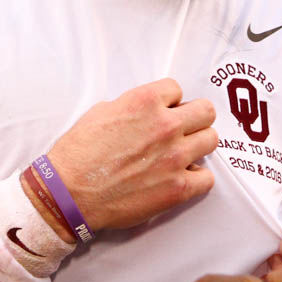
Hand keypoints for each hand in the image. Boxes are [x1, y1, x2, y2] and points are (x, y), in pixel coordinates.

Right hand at [42, 79, 217, 233]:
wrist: (69, 193)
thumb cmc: (78, 153)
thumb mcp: (100, 112)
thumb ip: (131, 106)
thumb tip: (146, 111)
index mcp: (144, 101)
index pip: (177, 89)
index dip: (168, 102)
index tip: (163, 112)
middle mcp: (165, 126)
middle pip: (206, 111)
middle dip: (193, 118)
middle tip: (181, 130)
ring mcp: (175, 157)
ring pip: (211, 140)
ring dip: (197, 145)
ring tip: (181, 153)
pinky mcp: (178, 188)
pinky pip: (207, 177)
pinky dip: (196, 177)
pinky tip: (179, 177)